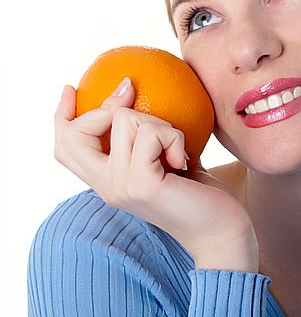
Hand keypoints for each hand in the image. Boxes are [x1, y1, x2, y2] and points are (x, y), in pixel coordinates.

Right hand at [54, 79, 258, 271]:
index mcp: (107, 180)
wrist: (222, 228)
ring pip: (124, 120)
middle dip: (107, 108)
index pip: (65, 147)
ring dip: (161, 124)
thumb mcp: (168, 156)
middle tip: (136, 103)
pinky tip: (184, 162)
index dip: (62, 115)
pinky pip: (152, 132)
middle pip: (76, 133)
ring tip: (176, 150)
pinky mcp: (141, 183)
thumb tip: (141, 91)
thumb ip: (150, 135)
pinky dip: (174, 137)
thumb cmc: (200, 190)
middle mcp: (105, 186)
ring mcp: (119, 186)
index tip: (73, 87)